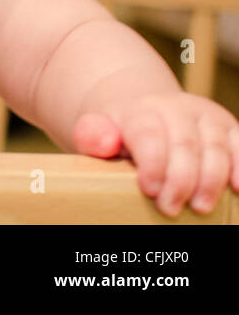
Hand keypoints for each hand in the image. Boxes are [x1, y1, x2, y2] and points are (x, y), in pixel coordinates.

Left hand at [72, 91, 238, 216]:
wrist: (144, 111)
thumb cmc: (120, 133)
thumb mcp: (98, 132)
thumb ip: (93, 136)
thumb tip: (106, 143)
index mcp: (141, 109)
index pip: (149, 135)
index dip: (152, 164)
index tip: (149, 190)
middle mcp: (176, 107)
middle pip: (184, 143)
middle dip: (180, 179)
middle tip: (170, 209)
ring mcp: (205, 116)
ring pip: (214, 146)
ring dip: (211, 179)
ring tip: (200, 207)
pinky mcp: (228, 127)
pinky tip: (237, 187)